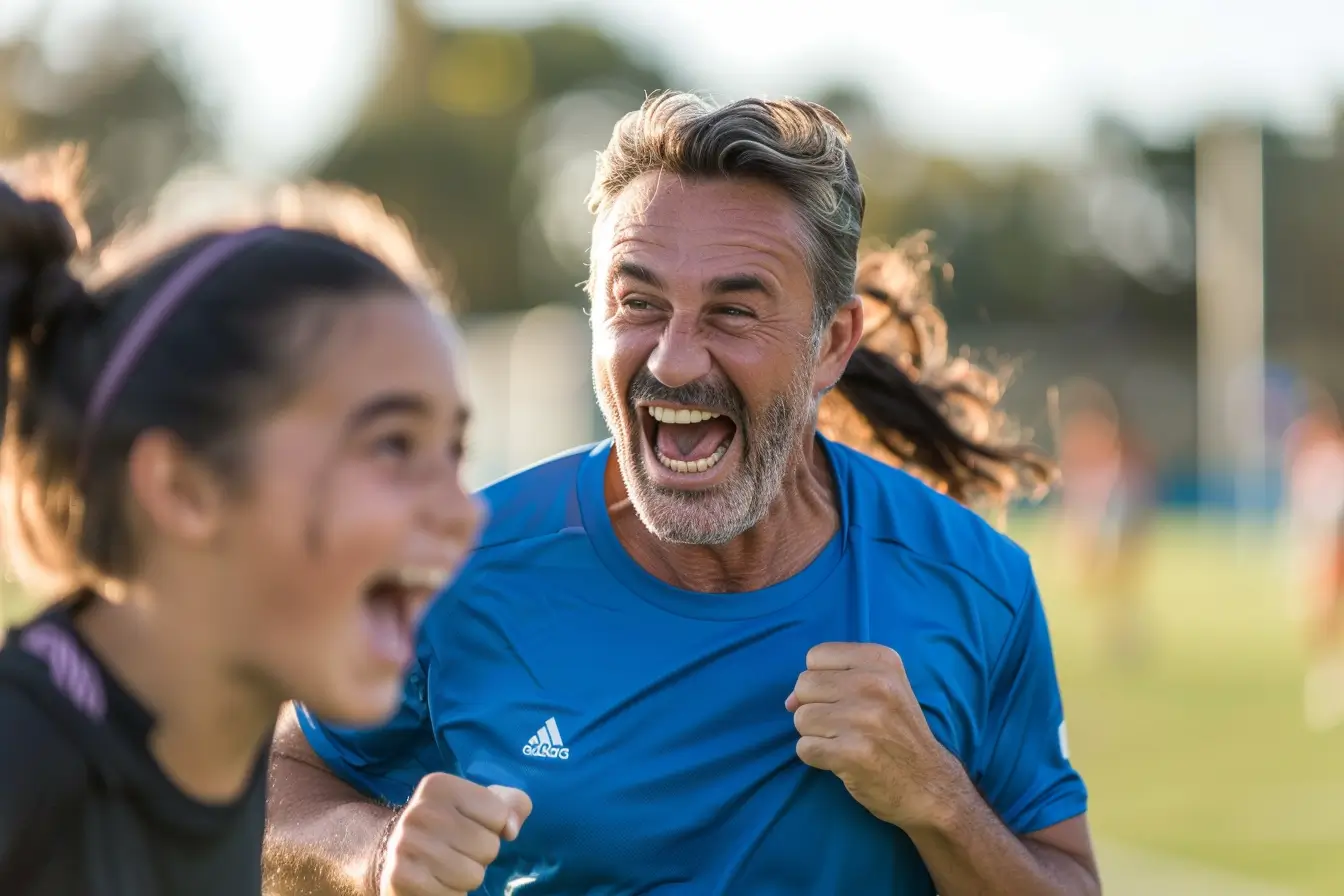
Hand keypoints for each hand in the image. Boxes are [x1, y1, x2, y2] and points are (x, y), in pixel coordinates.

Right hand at [379, 773, 531, 895]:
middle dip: (480, 854)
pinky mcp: (401, 879)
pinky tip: (435, 882)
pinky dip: (452, 895)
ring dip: (467, 877)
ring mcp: (408, 846)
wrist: (392, 853)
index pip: (499, 814)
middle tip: (457, 850)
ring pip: (474, 875)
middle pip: (489, 846)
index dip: (493, 826)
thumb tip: (511, 828)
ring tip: (446, 866)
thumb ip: (510, 805)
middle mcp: (420, 812)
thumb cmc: (448, 825)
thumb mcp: (479, 804)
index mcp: (439, 785)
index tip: (470, 825)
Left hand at [785, 642, 963, 830]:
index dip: (821, 681)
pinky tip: (843, 760)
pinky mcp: (852, 752)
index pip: (816, 656)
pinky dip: (817, 758)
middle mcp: (874, 683)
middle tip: (844, 725)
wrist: (930, 786)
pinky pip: (805, 748)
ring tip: (845, 743)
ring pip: (800, 718)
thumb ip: (834, 681)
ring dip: (816, 735)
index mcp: (881, 660)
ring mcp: (864, 718)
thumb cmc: (898, 734)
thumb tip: (788, 700)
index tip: (843, 699)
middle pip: (804, 685)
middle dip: (815, 708)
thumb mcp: (883, 688)